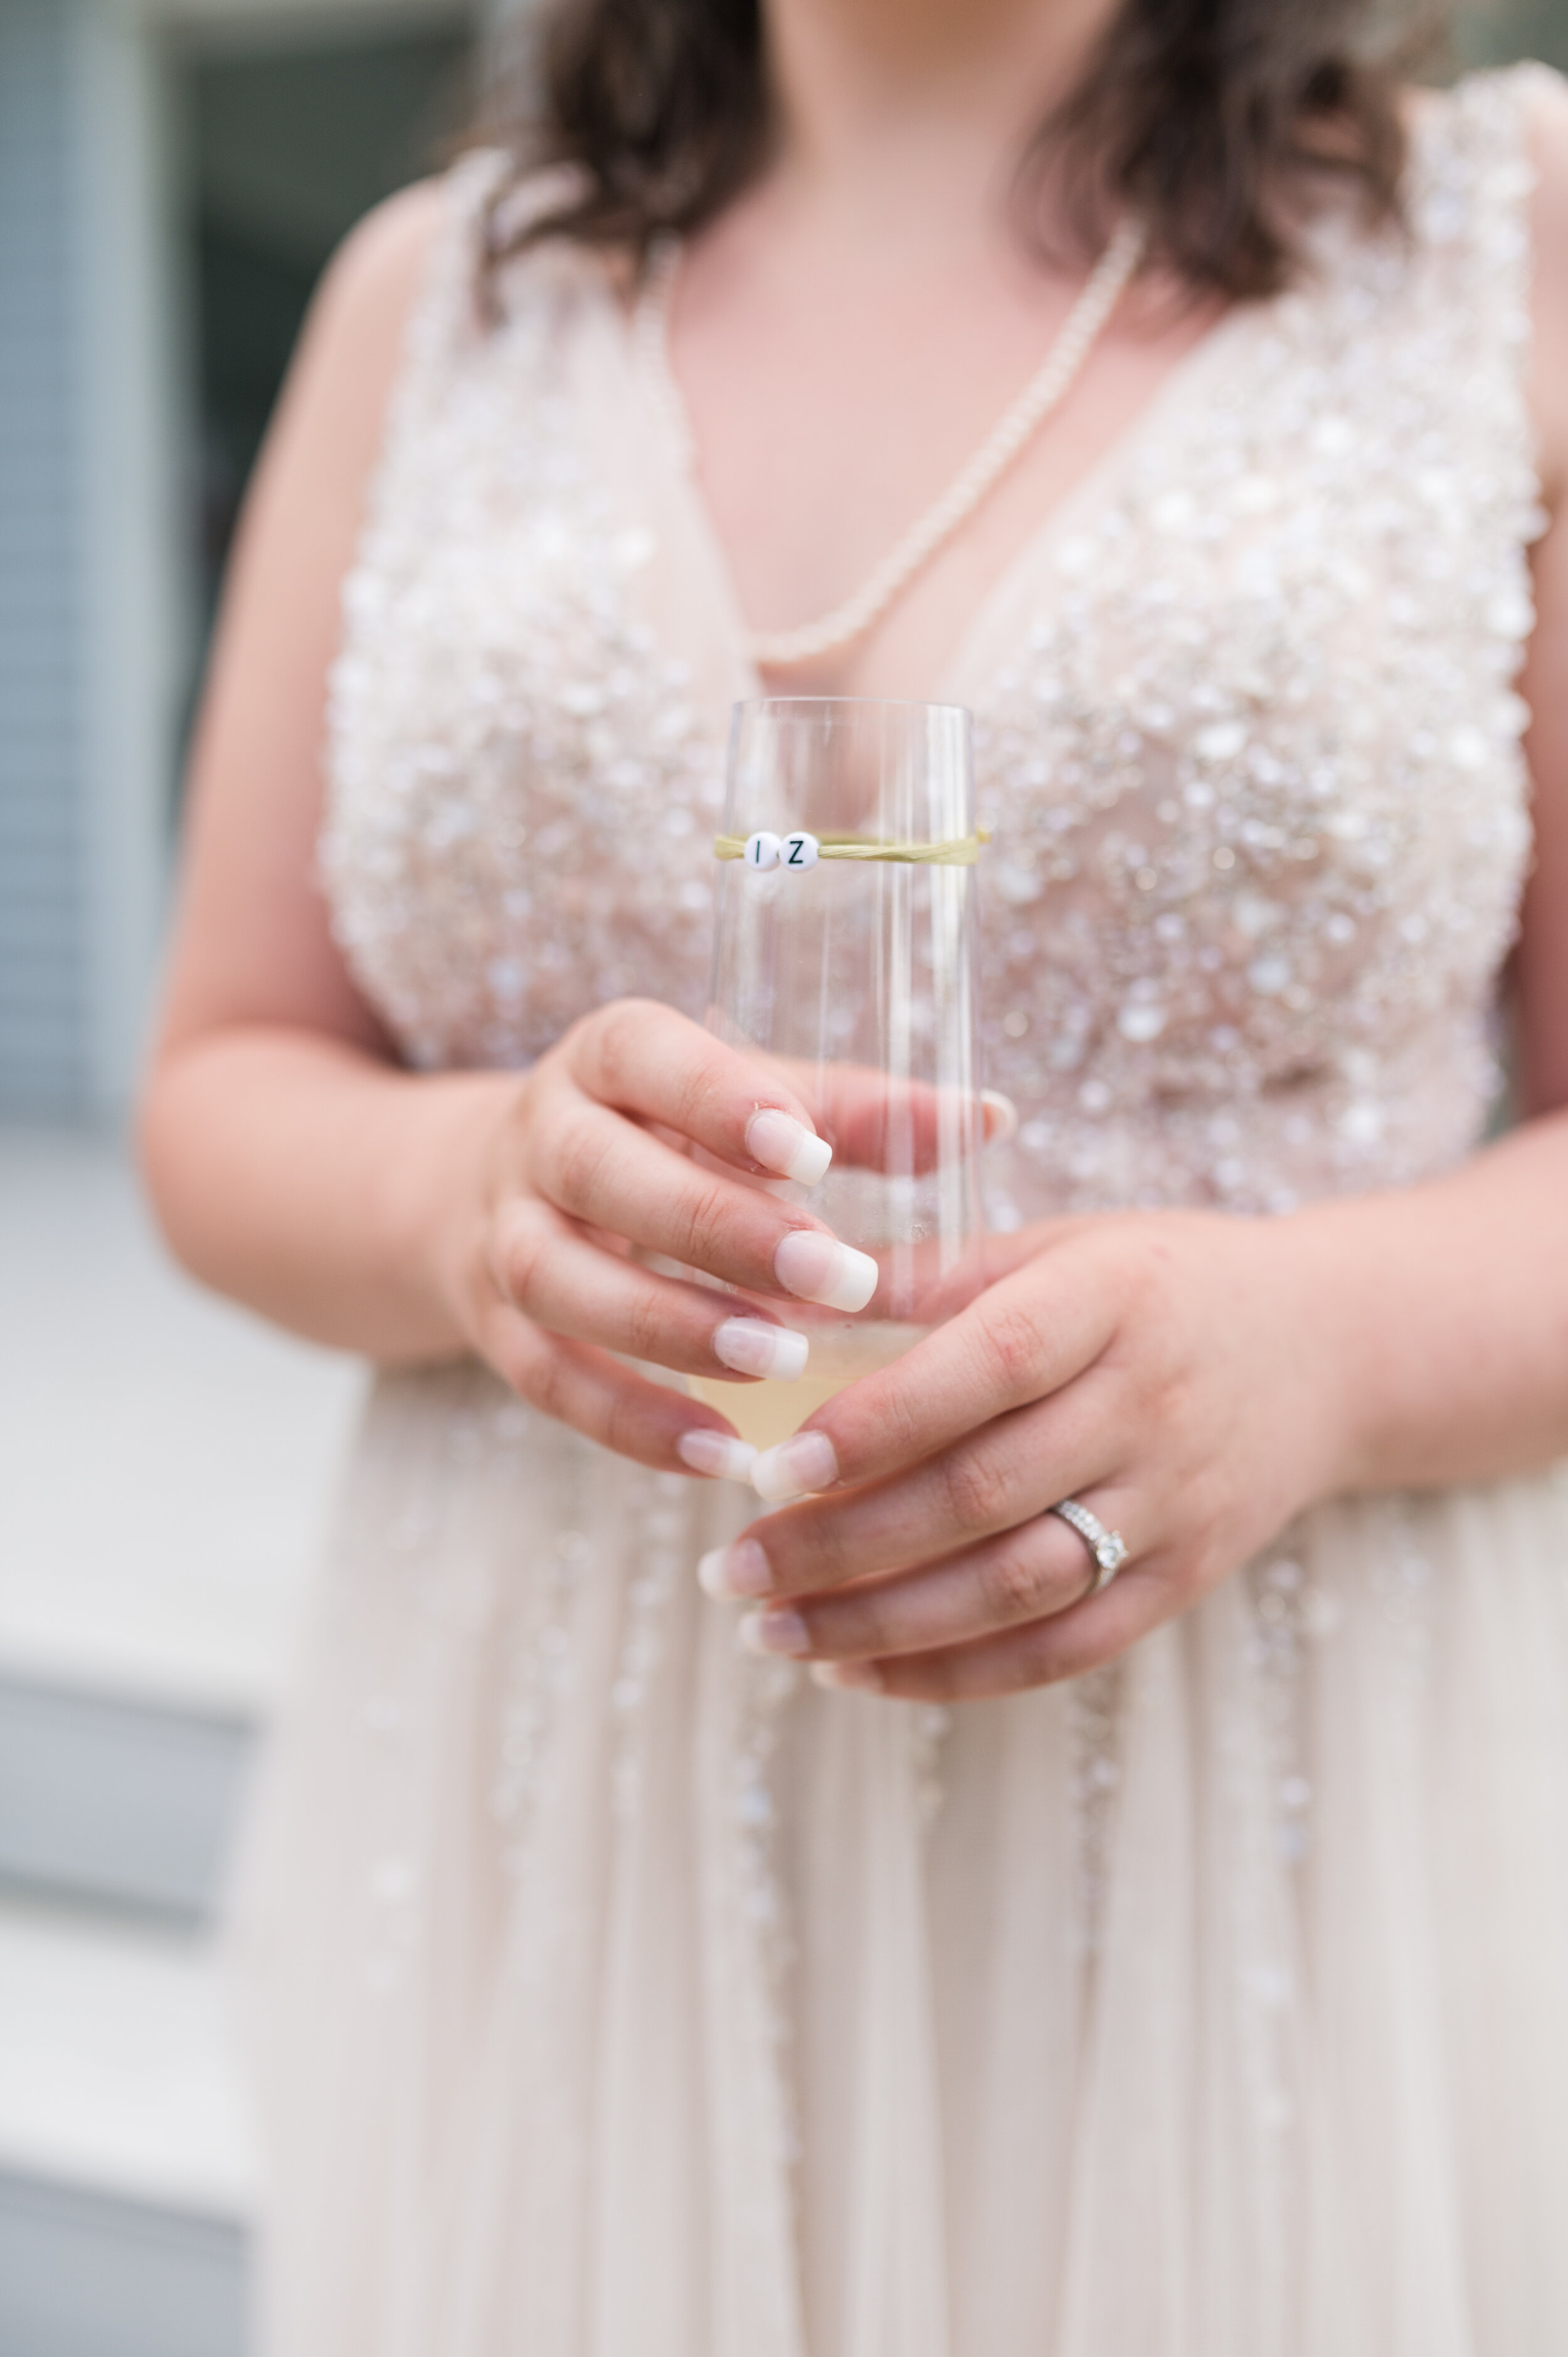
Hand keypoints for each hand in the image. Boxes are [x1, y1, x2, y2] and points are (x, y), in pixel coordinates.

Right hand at [435, 998, 886, 1476]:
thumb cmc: (671, 1139)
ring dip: (671, 1328)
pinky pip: (548, 1381)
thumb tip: (988, 1118)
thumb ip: (856, 1114)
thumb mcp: (747, 1106)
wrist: (504, 1189)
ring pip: (558, 1279)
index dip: (719, 1102)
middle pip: (602, 1172)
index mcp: (606, 1056)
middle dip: (721, 1230)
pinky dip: (633, 1423)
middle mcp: (539, 1135)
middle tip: (838, 1280)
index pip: (644, 1055)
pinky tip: (726, 1453)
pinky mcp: (494, 1327)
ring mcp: (501, 1233)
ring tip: (783, 1365)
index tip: (810, 1157)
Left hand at [697, 1210, 1352, 1697]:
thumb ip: (939, 1272)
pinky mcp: (1184, 1580)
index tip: (769, 1467)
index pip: (982, 1368)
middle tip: (729, 1571)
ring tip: (770, 1631)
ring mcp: (1172, 1505)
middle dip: (839, 1545)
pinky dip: (951, 1673)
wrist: (1329, 1349)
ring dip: (877, 1624)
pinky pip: (1060, 1648)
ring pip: (1012, 1589)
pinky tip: (855, 1670)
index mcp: (1110, 1300)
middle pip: (980, 1495)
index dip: (874, 1424)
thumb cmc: (1161, 1283)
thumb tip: (795, 1289)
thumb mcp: (1066, 1244)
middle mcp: (1147, 1406)